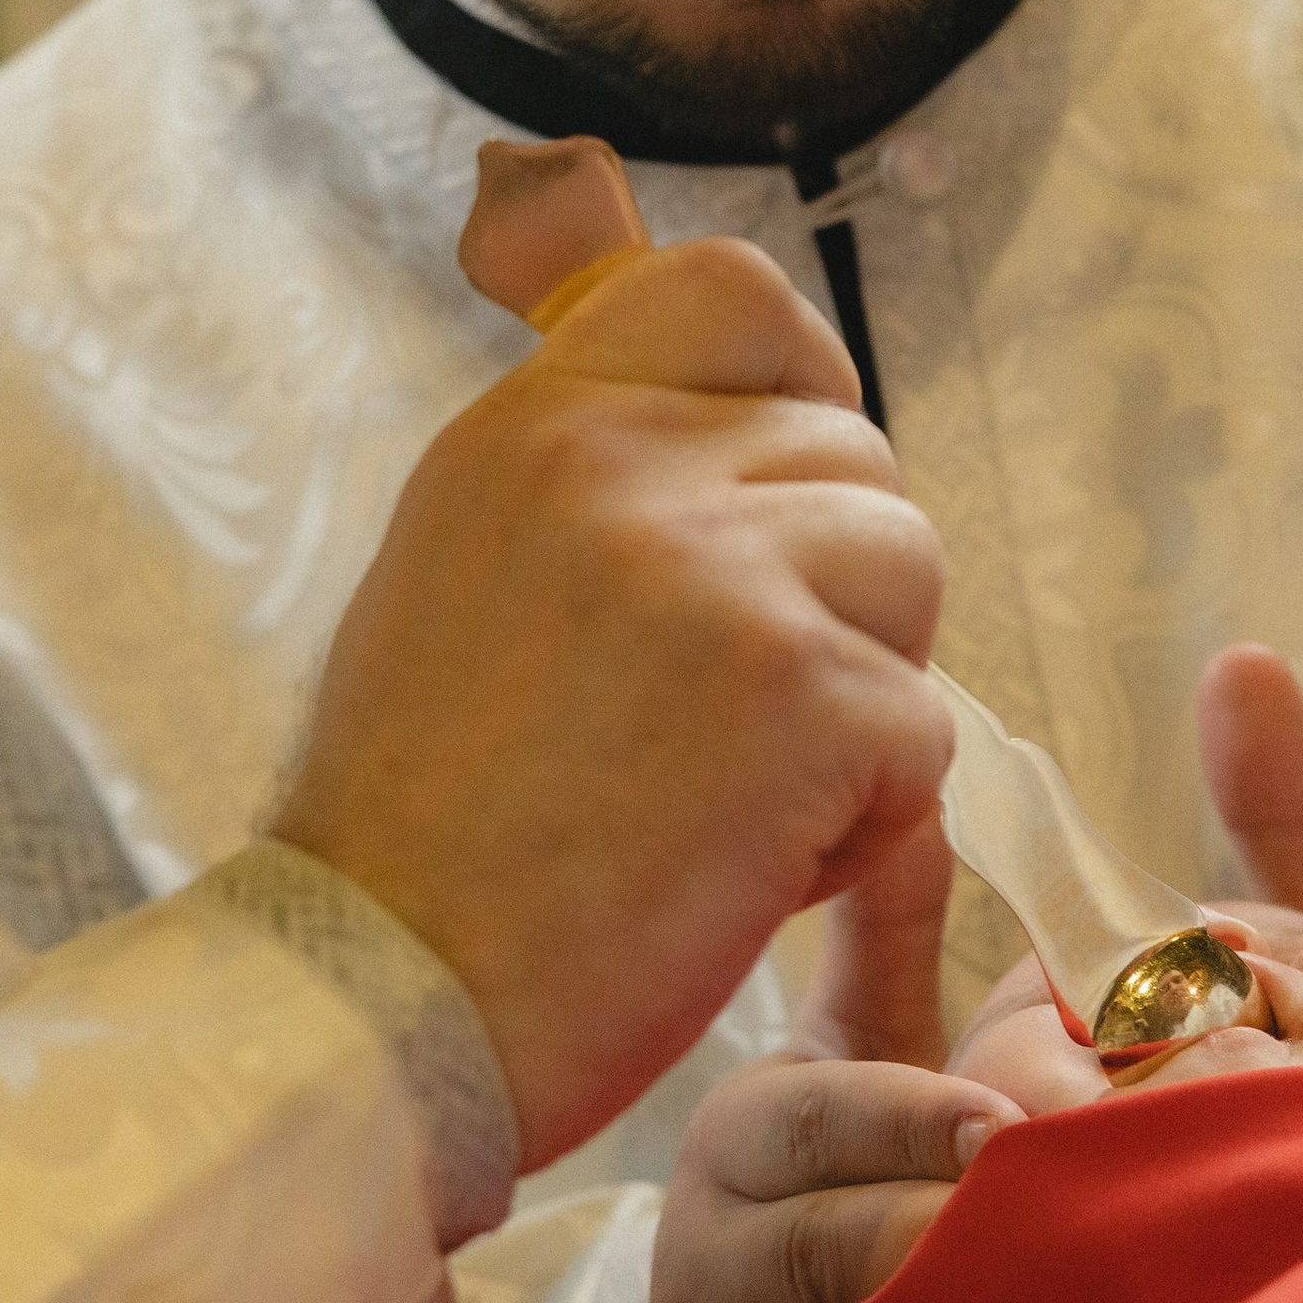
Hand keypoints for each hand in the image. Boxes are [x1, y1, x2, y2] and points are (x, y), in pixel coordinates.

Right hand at [275, 239, 951, 1167]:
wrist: (378, 1007)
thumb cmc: (418, 834)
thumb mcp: (463, 572)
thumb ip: (593, 479)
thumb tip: (743, 415)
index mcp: (535, 422)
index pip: (732, 295)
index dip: (798, 382)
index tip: (787, 488)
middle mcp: (627, 464)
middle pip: (852, 460)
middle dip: (832, 589)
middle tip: (720, 724)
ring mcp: (725, 572)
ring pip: (908, 578)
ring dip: (859, 696)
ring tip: (726, 796)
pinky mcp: (807, 696)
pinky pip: (924, 732)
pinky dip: (864, 822)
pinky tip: (738, 874)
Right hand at [648, 821, 1302, 1302]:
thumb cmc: (808, 1186)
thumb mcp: (836, 1055)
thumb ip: (884, 938)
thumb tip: (921, 783)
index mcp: (746, 1131)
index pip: (822, 1111)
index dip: (918, 1120)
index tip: (1007, 1132)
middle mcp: (709, 1254)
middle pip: (842, 1246)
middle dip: (973, 1245)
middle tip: (1098, 1240)